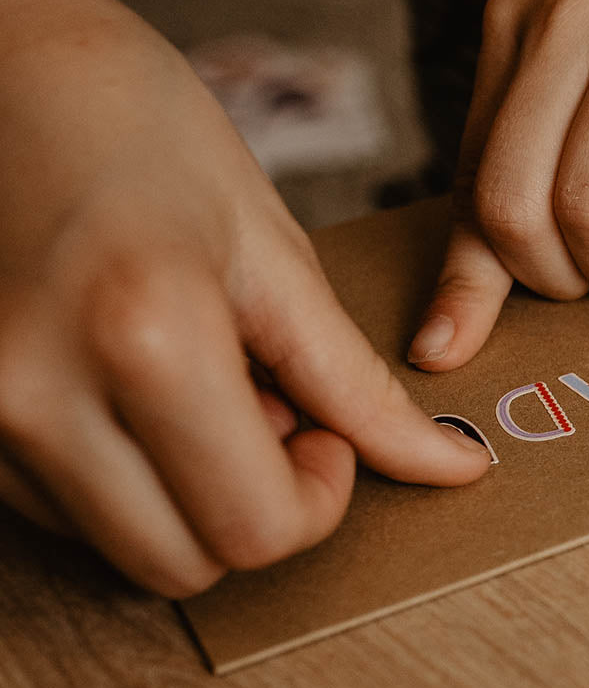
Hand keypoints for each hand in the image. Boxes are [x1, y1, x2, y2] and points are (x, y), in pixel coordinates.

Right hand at [0, 0, 489, 596]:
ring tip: (196, 380)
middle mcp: (33, 395)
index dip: (318, 494)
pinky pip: (60, 508)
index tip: (326, 428)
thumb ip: (353, 378)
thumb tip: (449, 463)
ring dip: (186, 495)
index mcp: (143, 336)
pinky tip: (133, 384)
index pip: (257, 528)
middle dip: (255, 508)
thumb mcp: (268, 247)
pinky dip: (122, 473)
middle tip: (273, 411)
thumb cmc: (139, 122)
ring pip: (121, 549)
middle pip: (186, 566)